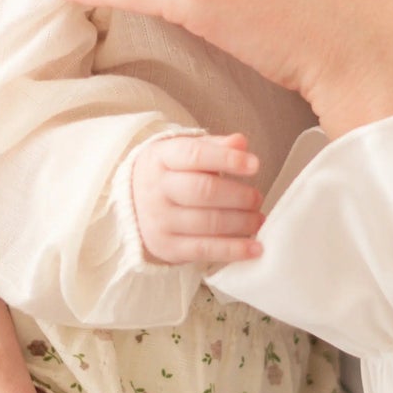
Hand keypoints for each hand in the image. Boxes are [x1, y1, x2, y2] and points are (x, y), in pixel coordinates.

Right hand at [133, 131, 264, 264]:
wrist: (134, 203)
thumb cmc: (173, 174)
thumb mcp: (187, 152)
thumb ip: (215, 147)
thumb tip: (240, 142)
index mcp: (162, 158)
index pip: (195, 155)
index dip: (227, 159)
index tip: (255, 165)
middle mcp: (157, 189)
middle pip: (204, 191)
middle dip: (239, 196)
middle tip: (257, 198)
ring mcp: (159, 220)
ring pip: (208, 222)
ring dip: (241, 222)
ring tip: (258, 218)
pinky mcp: (167, 247)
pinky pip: (205, 250)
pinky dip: (234, 250)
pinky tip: (255, 248)